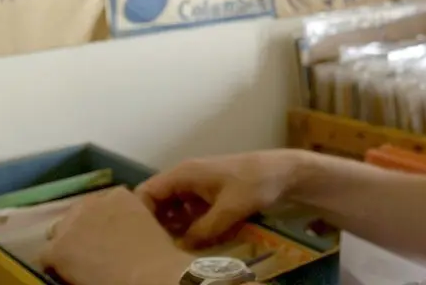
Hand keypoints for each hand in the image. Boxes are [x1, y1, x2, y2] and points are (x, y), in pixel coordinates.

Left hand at [40, 186, 192, 284]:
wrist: (149, 276)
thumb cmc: (158, 258)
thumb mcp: (149, 226)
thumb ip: (132, 218)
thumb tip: (123, 229)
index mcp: (119, 195)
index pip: (102, 203)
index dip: (103, 222)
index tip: (110, 236)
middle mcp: (91, 203)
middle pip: (78, 213)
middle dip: (82, 229)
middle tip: (93, 251)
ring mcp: (72, 225)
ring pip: (59, 232)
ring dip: (68, 243)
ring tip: (79, 263)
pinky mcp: (59, 248)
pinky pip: (46, 256)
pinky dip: (55, 266)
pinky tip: (67, 275)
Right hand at [136, 150, 302, 248]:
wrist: (285, 173)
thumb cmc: (255, 184)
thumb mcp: (229, 210)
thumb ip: (203, 230)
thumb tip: (179, 249)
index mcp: (184, 174)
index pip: (147, 192)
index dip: (141, 215)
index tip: (143, 240)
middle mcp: (185, 179)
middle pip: (158, 204)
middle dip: (157, 226)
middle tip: (157, 250)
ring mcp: (197, 188)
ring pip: (174, 212)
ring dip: (174, 230)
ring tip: (173, 251)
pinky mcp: (209, 198)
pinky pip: (190, 215)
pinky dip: (190, 229)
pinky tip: (194, 246)